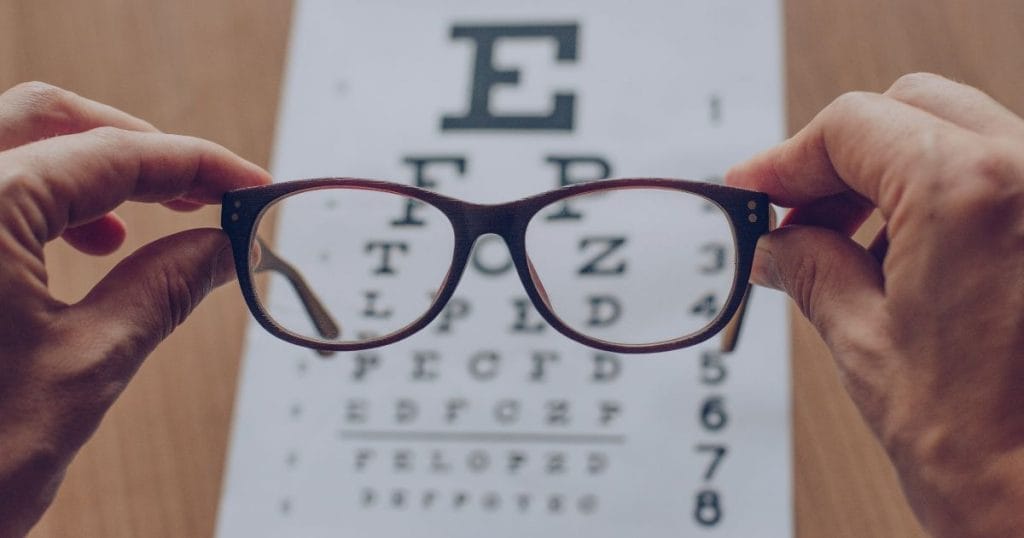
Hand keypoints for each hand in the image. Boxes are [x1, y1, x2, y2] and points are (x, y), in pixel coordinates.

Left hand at [0, 82, 269, 535]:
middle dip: (137, 147)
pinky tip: (81, 246)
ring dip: (88, 172)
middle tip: (201, 192)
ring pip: (14, 147)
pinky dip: (43, 203)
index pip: (115, 154)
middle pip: (51, 119)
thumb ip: (162, 290)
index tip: (250, 186)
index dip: (199, 165)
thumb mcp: (84, 369)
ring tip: (144, 225)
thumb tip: (222, 250)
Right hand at [727, 72, 1023, 537]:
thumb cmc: (990, 453)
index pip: (852, 127)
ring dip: (888, 176)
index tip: (752, 188)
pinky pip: (996, 177)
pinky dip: (938, 198)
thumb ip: (810, 269)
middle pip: (908, 110)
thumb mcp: (866, 345)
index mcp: (969, 190)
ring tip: (842, 246)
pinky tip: (902, 257)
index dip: (785, 159)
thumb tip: (776, 244)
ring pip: (956, 136)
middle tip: (793, 215)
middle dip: (838, 158)